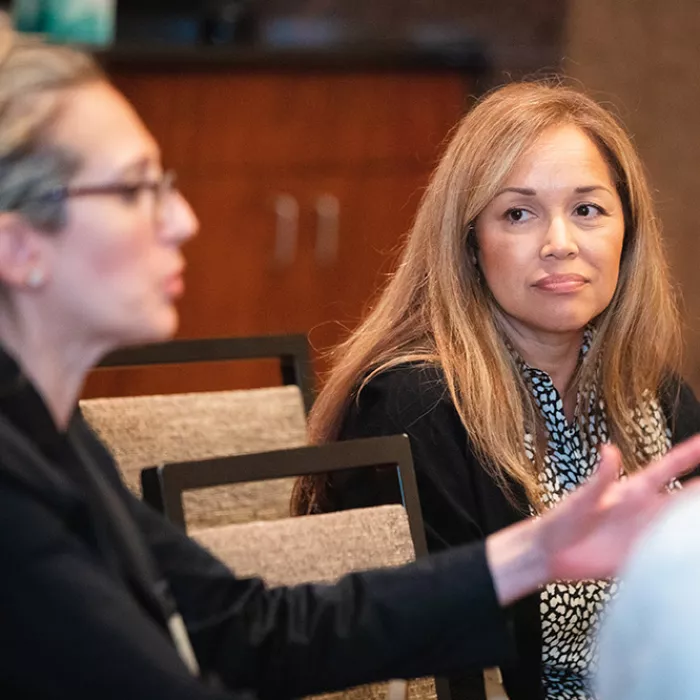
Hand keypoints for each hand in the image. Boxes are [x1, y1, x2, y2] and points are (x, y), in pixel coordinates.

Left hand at [486, 434, 699, 605]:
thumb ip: (600, 478)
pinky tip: (697, 553)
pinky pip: (671, 553)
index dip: (688, 454)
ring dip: (698, 519)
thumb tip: (609, 450)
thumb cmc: (562, 520)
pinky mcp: (643, 557)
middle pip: (685, 496)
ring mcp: (646, 534)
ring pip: (683, 524)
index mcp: (631, 491)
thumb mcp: (582, 499)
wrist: (549, 553)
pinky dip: (688, 552)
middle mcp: (644, 510)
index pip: (667, 469)